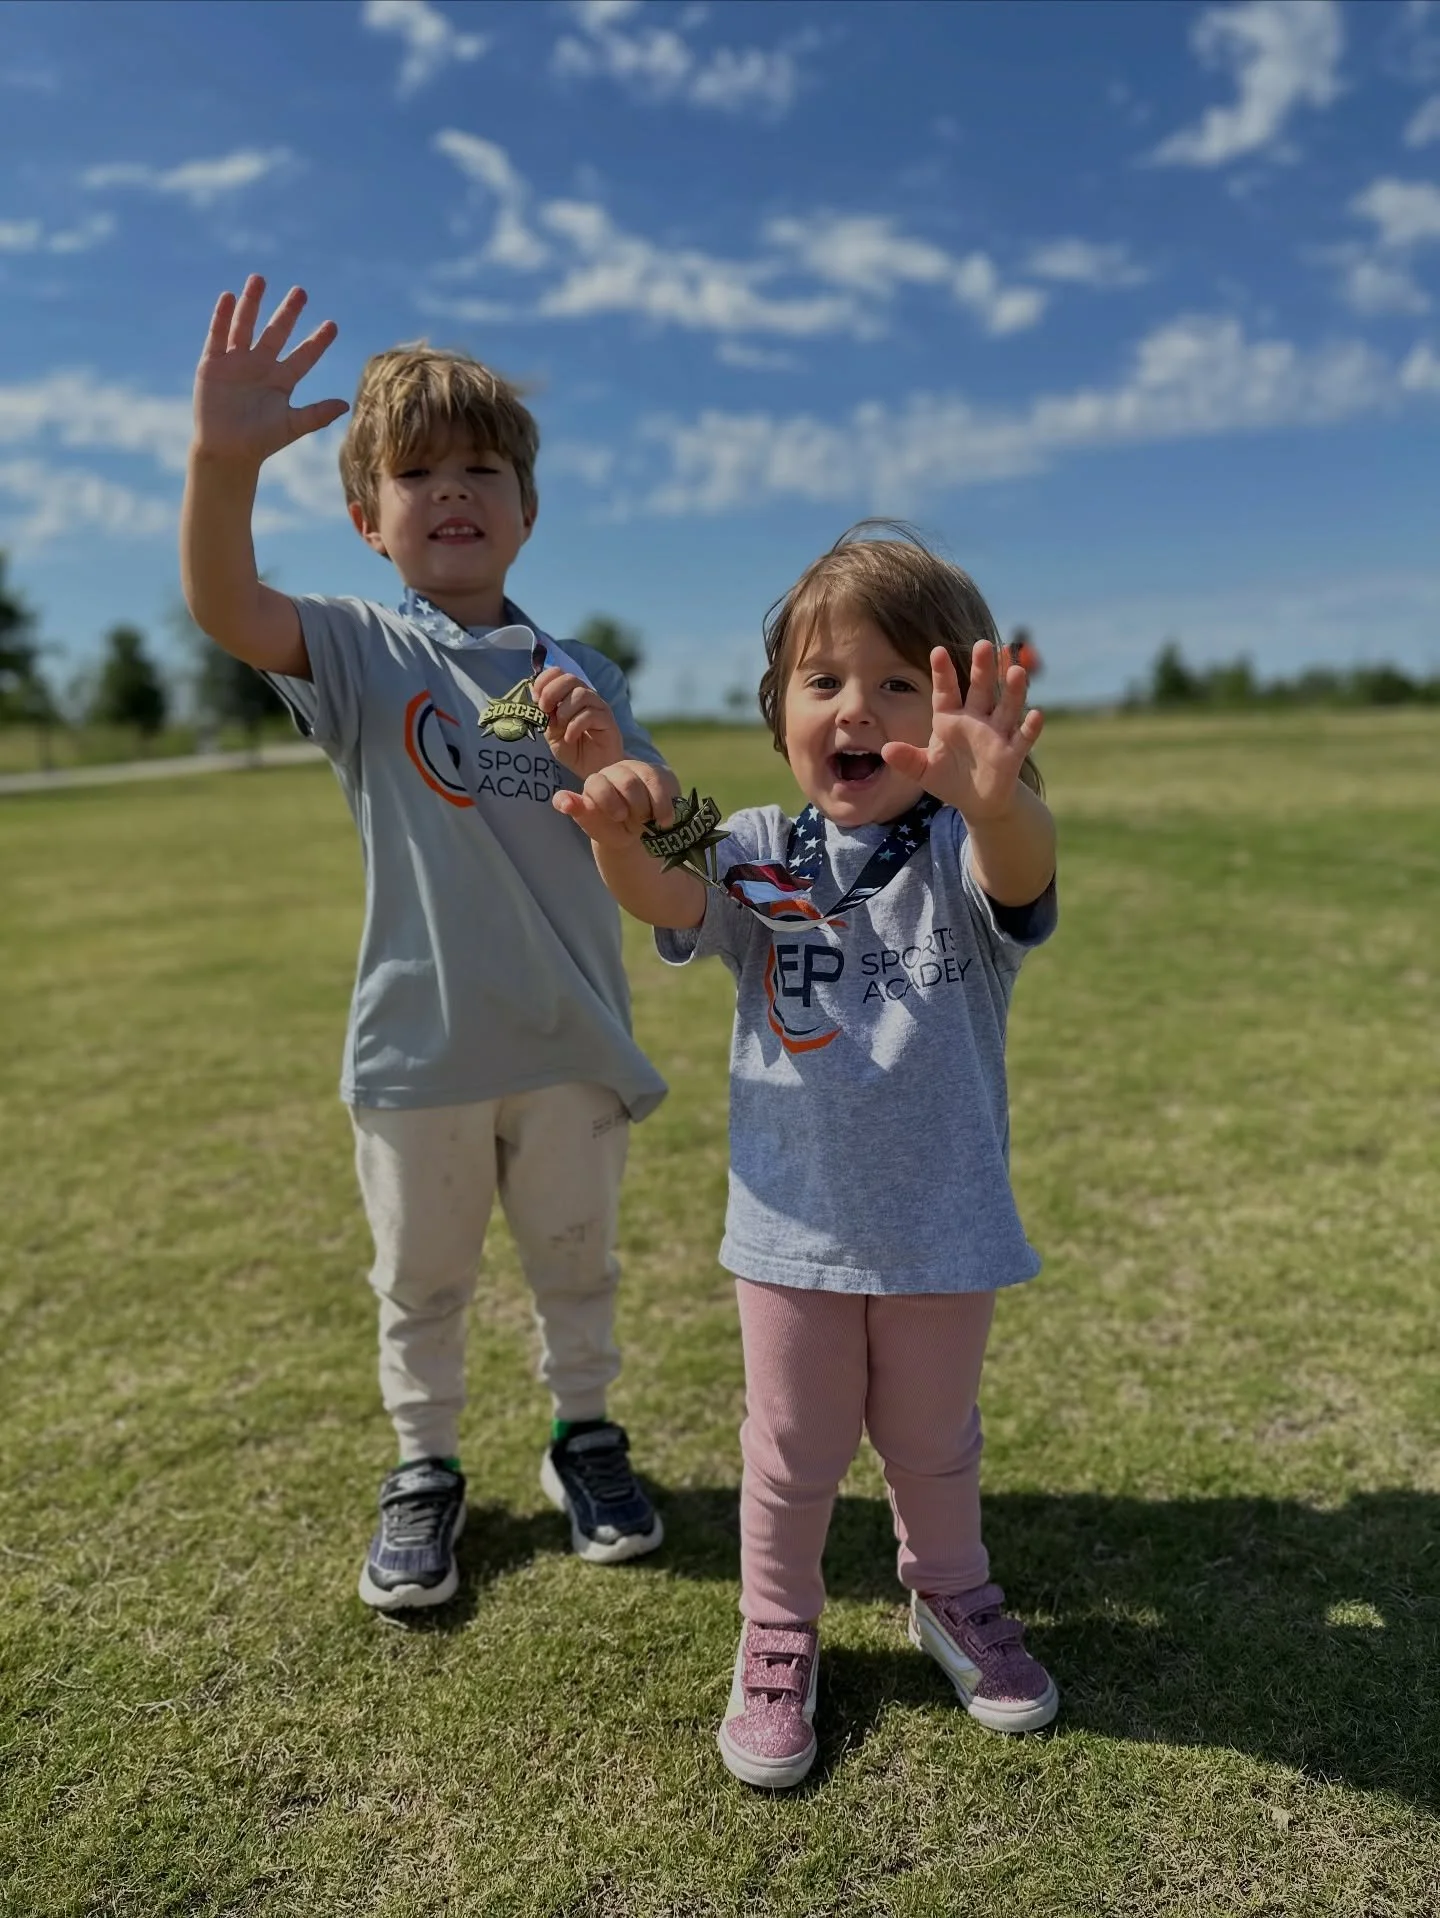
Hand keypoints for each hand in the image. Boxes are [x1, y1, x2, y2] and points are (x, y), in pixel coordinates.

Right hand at [192, 274, 347, 465]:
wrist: (226, 451)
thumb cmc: (260, 441)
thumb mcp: (291, 426)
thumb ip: (317, 415)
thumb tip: (346, 405)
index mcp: (282, 380)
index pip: (303, 356)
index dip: (317, 341)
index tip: (333, 325)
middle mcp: (261, 365)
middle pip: (276, 333)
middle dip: (287, 313)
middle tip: (301, 292)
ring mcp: (236, 362)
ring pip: (245, 326)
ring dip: (251, 303)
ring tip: (259, 279)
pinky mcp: (212, 364)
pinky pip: (218, 336)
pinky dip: (221, 318)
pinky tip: (228, 297)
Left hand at [534, 668, 624, 778]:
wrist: (594, 770)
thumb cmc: (573, 749)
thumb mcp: (551, 732)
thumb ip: (545, 715)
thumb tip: (534, 695)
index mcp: (570, 694)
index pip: (558, 672)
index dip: (544, 681)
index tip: (535, 698)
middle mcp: (586, 696)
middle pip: (570, 678)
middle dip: (552, 692)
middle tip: (545, 710)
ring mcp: (598, 707)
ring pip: (581, 694)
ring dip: (564, 711)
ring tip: (560, 727)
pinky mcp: (607, 720)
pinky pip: (590, 714)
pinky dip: (575, 726)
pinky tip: (570, 737)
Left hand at [553, 759, 675, 846]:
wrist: (643, 831)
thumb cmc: (615, 829)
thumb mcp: (596, 826)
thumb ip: (580, 812)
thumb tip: (561, 801)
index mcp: (595, 784)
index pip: (597, 783)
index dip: (609, 802)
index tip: (618, 817)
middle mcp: (613, 771)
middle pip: (626, 782)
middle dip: (634, 808)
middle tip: (634, 822)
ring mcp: (636, 768)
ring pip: (645, 779)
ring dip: (649, 808)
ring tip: (647, 821)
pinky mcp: (656, 772)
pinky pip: (662, 783)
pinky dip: (664, 806)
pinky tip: (664, 820)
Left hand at [881, 641, 1042, 824]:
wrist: (977, 801)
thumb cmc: (949, 779)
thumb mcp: (924, 770)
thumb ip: (907, 759)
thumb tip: (885, 751)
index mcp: (951, 719)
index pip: (946, 691)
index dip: (943, 673)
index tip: (938, 651)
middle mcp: (976, 720)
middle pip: (981, 690)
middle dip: (983, 669)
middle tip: (983, 645)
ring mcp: (996, 734)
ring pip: (1006, 707)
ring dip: (1012, 690)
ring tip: (1017, 670)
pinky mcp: (1012, 753)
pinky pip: (1023, 738)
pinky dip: (1030, 727)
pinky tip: (1037, 714)